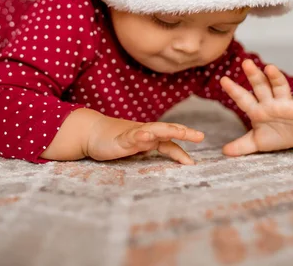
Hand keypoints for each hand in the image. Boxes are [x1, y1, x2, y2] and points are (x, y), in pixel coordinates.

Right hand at [85, 115, 204, 164]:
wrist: (92, 132)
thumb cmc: (116, 141)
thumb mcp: (137, 148)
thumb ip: (151, 150)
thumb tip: (168, 157)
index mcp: (150, 137)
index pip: (170, 143)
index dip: (181, 151)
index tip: (193, 163)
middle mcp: (145, 133)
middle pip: (167, 131)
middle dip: (184, 132)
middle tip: (200, 136)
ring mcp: (134, 134)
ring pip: (154, 129)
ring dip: (168, 130)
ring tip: (181, 131)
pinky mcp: (121, 139)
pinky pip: (132, 136)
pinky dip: (140, 135)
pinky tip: (146, 136)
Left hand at [220, 59, 292, 155]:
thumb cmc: (274, 136)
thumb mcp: (257, 142)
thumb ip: (241, 145)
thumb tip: (224, 152)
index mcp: (257, 109)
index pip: (243, 98)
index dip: (233, 90)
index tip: (223, 80)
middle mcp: (270, 102)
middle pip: (260, 86)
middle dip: (254, 75)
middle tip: (246, 63)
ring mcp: (285, 101)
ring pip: (279, 86)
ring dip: (275, 77)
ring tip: (270, 68)